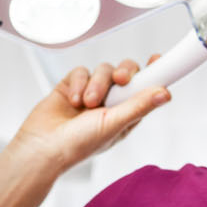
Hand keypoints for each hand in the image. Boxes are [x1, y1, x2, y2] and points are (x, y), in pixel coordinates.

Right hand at [12, 54, 168, 172]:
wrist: (41, 148)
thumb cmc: (78, 145)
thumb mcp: (114, 124)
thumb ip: (139, 106)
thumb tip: (165, 94)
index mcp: (126, 114)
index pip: (146, 88)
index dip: (154, 73)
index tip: (158, 59)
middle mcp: (111, 102)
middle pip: (127, 72)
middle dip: (124, 73)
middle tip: (120, 80)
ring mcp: (91, 93)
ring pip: (104, 70)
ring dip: (97, 84)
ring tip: (87, 104)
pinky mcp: (72, 86)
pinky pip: (81, 71)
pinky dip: (79, 83)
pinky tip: (73, 100)